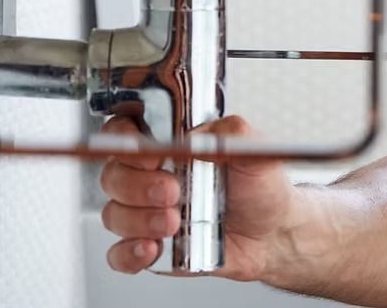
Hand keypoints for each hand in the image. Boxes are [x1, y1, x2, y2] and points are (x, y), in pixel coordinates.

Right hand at [98, 115, 297, 280]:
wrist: (274, 233)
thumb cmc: (260, 189)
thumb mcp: (255, 151)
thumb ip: (232, 132)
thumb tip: (198, 135)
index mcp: (168, 148)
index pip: (123, 133)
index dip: (124, 141)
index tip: (150, 155)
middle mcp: (151, 178)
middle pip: (112, 176)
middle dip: (137, 186)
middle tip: (172, 192)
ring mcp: (147, 214)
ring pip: (113, 215)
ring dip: (139, 220)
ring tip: (174, 222)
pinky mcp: (152, 248)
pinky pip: (119, 254)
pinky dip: (129, 253)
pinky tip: (153, 248)